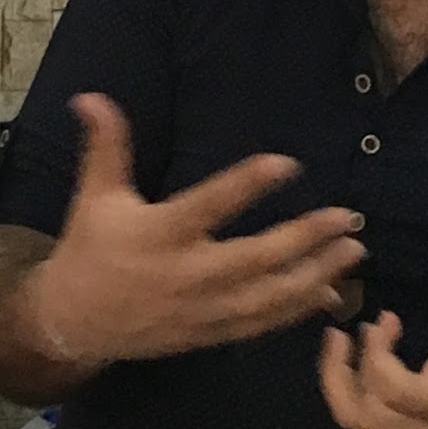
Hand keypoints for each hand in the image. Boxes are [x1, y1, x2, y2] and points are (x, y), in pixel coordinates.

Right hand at [32, 93, 366, 362]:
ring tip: (353, 250)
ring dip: (316, 274)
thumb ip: (106, 145)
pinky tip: (332, 292)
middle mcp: (186, 274)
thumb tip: (91, 95)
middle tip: (347, 216)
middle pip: (255, 258)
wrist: (74, 322)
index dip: (248, 184)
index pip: (210, 205)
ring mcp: (202, 309)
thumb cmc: (90, 249)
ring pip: (268, 296)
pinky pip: (261, 325)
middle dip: (305, 238)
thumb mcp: (96, 195)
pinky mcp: (210, 333)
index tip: (289, 163)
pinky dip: (298, 311)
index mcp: (160, 234)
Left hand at [319, 311, 427, 428]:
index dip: (375, 354)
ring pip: (375, 414)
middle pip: (357, 414)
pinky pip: (403, 413)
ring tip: (391, 324)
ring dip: (372, 369)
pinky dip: (409, 377)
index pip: (388, 389)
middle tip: (340, 333)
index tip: (384, 319)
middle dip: (338, 372)